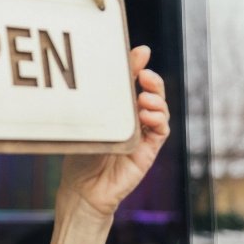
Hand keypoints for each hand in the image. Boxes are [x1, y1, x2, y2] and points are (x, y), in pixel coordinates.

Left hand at [59, 45, 169, 218]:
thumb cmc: (82, 154)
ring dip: (157, 101)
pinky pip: (161, 131)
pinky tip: (148, 116)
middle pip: (153, 94)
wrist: (82, 190)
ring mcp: (143, 135)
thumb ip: (104, 95)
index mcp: (119, 110)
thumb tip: (112, 68)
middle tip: (144, 76)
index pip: (135, 83)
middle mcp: (134, 120)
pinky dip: (159, 120)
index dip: (141, 67)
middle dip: (153, 82)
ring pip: (160, 111)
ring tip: (144, 100)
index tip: (142, 53)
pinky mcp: (148, 151)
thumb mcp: (91, 120)